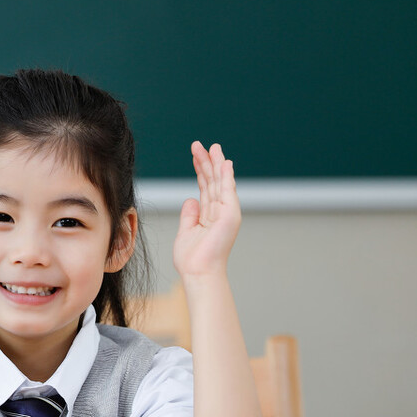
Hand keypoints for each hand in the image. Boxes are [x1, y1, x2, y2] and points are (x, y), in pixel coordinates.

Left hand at [172, 142, 240, 279]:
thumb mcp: (185, 231)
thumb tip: (190, 198)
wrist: (198, 272)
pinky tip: (224, 162)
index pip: (205, 187)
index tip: (196, 154)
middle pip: (213, 181)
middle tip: (201, 145)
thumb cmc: (191, 258)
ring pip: (220, 182)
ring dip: (216, 163)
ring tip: (212, 147)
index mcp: (209, 215)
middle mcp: (220, 211)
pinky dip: (226, 176)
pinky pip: (228, 191)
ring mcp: (227, 212)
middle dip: (207, 162)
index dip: (201, 170)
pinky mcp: (231, 215)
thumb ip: (189, 214)